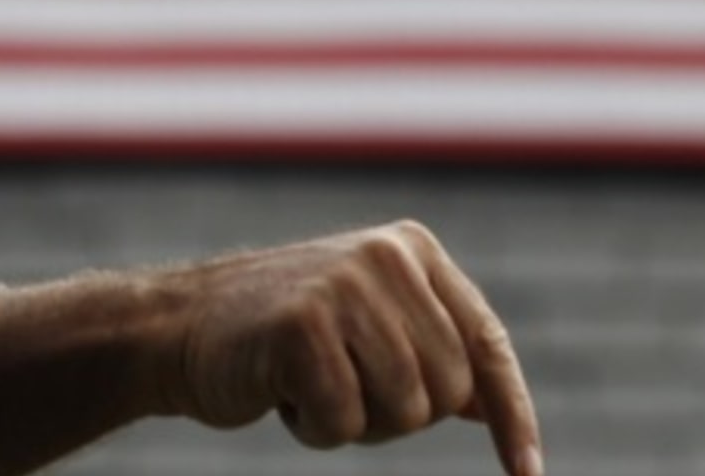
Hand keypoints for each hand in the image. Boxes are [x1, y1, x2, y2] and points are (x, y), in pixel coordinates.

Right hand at [162, 220, 541, 475]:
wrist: (177, 326)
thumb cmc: (278, 337)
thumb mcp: (365, 325)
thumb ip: (427, 351)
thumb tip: (492, 406)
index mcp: (410, 250)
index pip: (486, 345)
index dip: (512, 416)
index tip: (526, 474)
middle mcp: (385, 256)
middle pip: (447, 393)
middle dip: (397, 415)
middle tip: (339, 387)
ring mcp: (343, 287)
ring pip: (404, 412)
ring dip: (355, 423)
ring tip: (309, 383)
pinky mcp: (302, 325)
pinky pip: (345, 422)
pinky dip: (315, 430)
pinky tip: (279, 391)